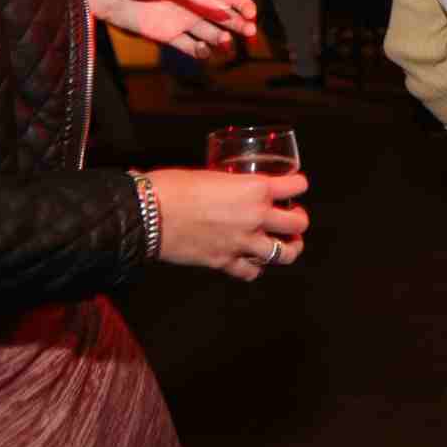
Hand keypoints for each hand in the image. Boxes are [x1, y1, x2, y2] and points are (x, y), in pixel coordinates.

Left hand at [73, 0, 257, 58]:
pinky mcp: (165, 35)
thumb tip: (223, 10)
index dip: (244, 5)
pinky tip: (204, 52)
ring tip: (224, 45)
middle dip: (239, 25)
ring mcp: (179, 19)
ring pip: (210, 33)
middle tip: (250, 36)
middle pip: (224, 16)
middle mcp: (192, 1)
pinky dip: (200, 52)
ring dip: (221, 40)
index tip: (252, 17)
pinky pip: (189, 46)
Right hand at [148, 168, 309, 281]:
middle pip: (298, 224)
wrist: (148, 214)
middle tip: (292, 217)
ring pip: (284, 254)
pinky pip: (251, 271)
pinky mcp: (225, 262)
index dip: (299, 185)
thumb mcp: (212, 174)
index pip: (297, 187)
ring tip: (286, 244)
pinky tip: (252, 261)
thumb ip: (231, 184)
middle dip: (298, 220)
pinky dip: (254, 267)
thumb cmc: (173, 187)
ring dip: (289, 248)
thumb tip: (232, 185)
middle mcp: (256, 217)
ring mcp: (243, 243)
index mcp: (255, 189)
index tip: (296, 186)